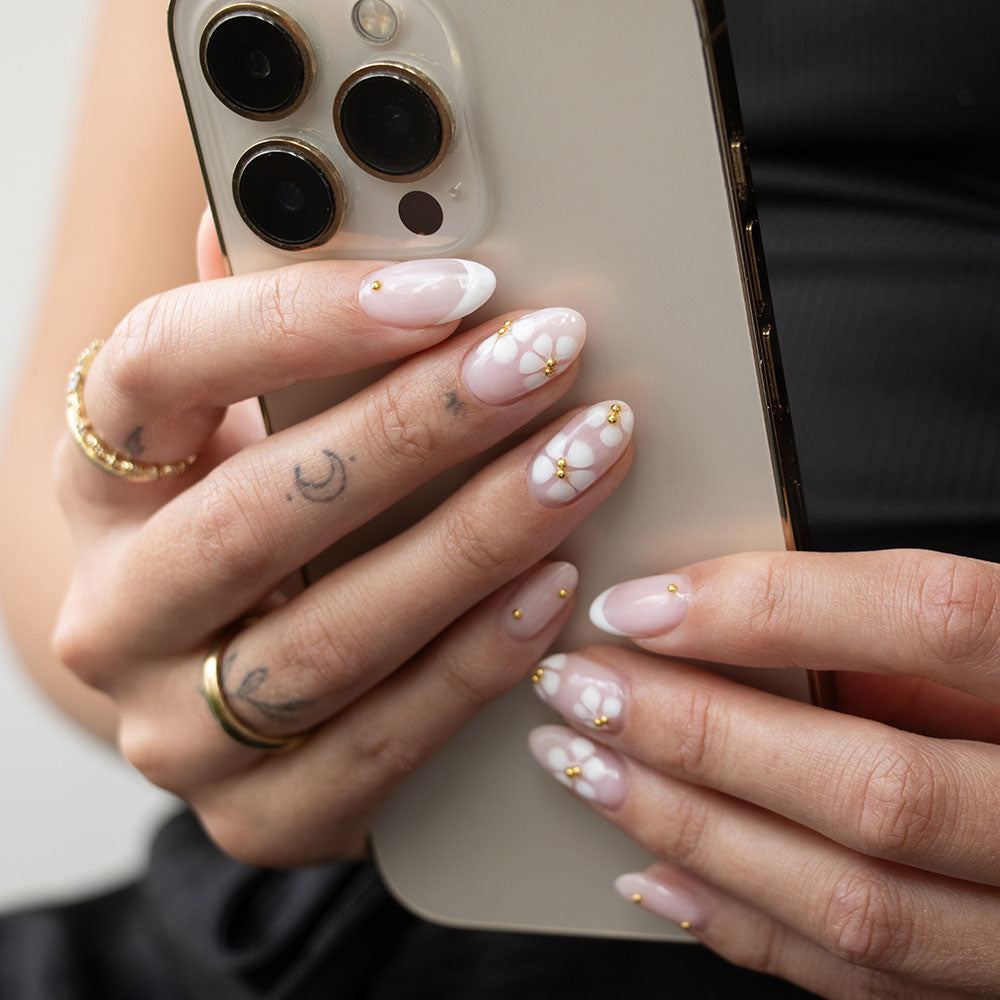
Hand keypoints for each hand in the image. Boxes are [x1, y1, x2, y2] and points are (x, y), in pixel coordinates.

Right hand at [54, 217, 633, 864]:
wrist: (218, 675)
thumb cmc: (249, 516)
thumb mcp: (237, 421)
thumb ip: (265, 325)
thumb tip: (300, 200)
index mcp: (100, 479)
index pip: (164, 365)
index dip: (306, 317)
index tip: (453, 287)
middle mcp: (114, 607)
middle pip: (258, 512)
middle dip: (417, 430)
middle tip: (545, 360)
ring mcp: (174, 728)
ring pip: (329, 640)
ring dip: (473, 545)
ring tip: (580, 465)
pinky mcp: (259, 815)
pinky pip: (379, 745)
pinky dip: (475, 665)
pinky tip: (554, 591)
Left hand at [528, 549, 999, 998]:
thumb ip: (909, 634)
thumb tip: (745, 618)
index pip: (931, 619)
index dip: (770, 606)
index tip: (641, 601)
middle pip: (873, 783)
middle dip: (700, 735)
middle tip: (580, 690)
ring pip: (855, 904)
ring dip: (694, 832)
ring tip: (584, 769)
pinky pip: (862, 984)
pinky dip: (742, 930)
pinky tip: (650, 876)